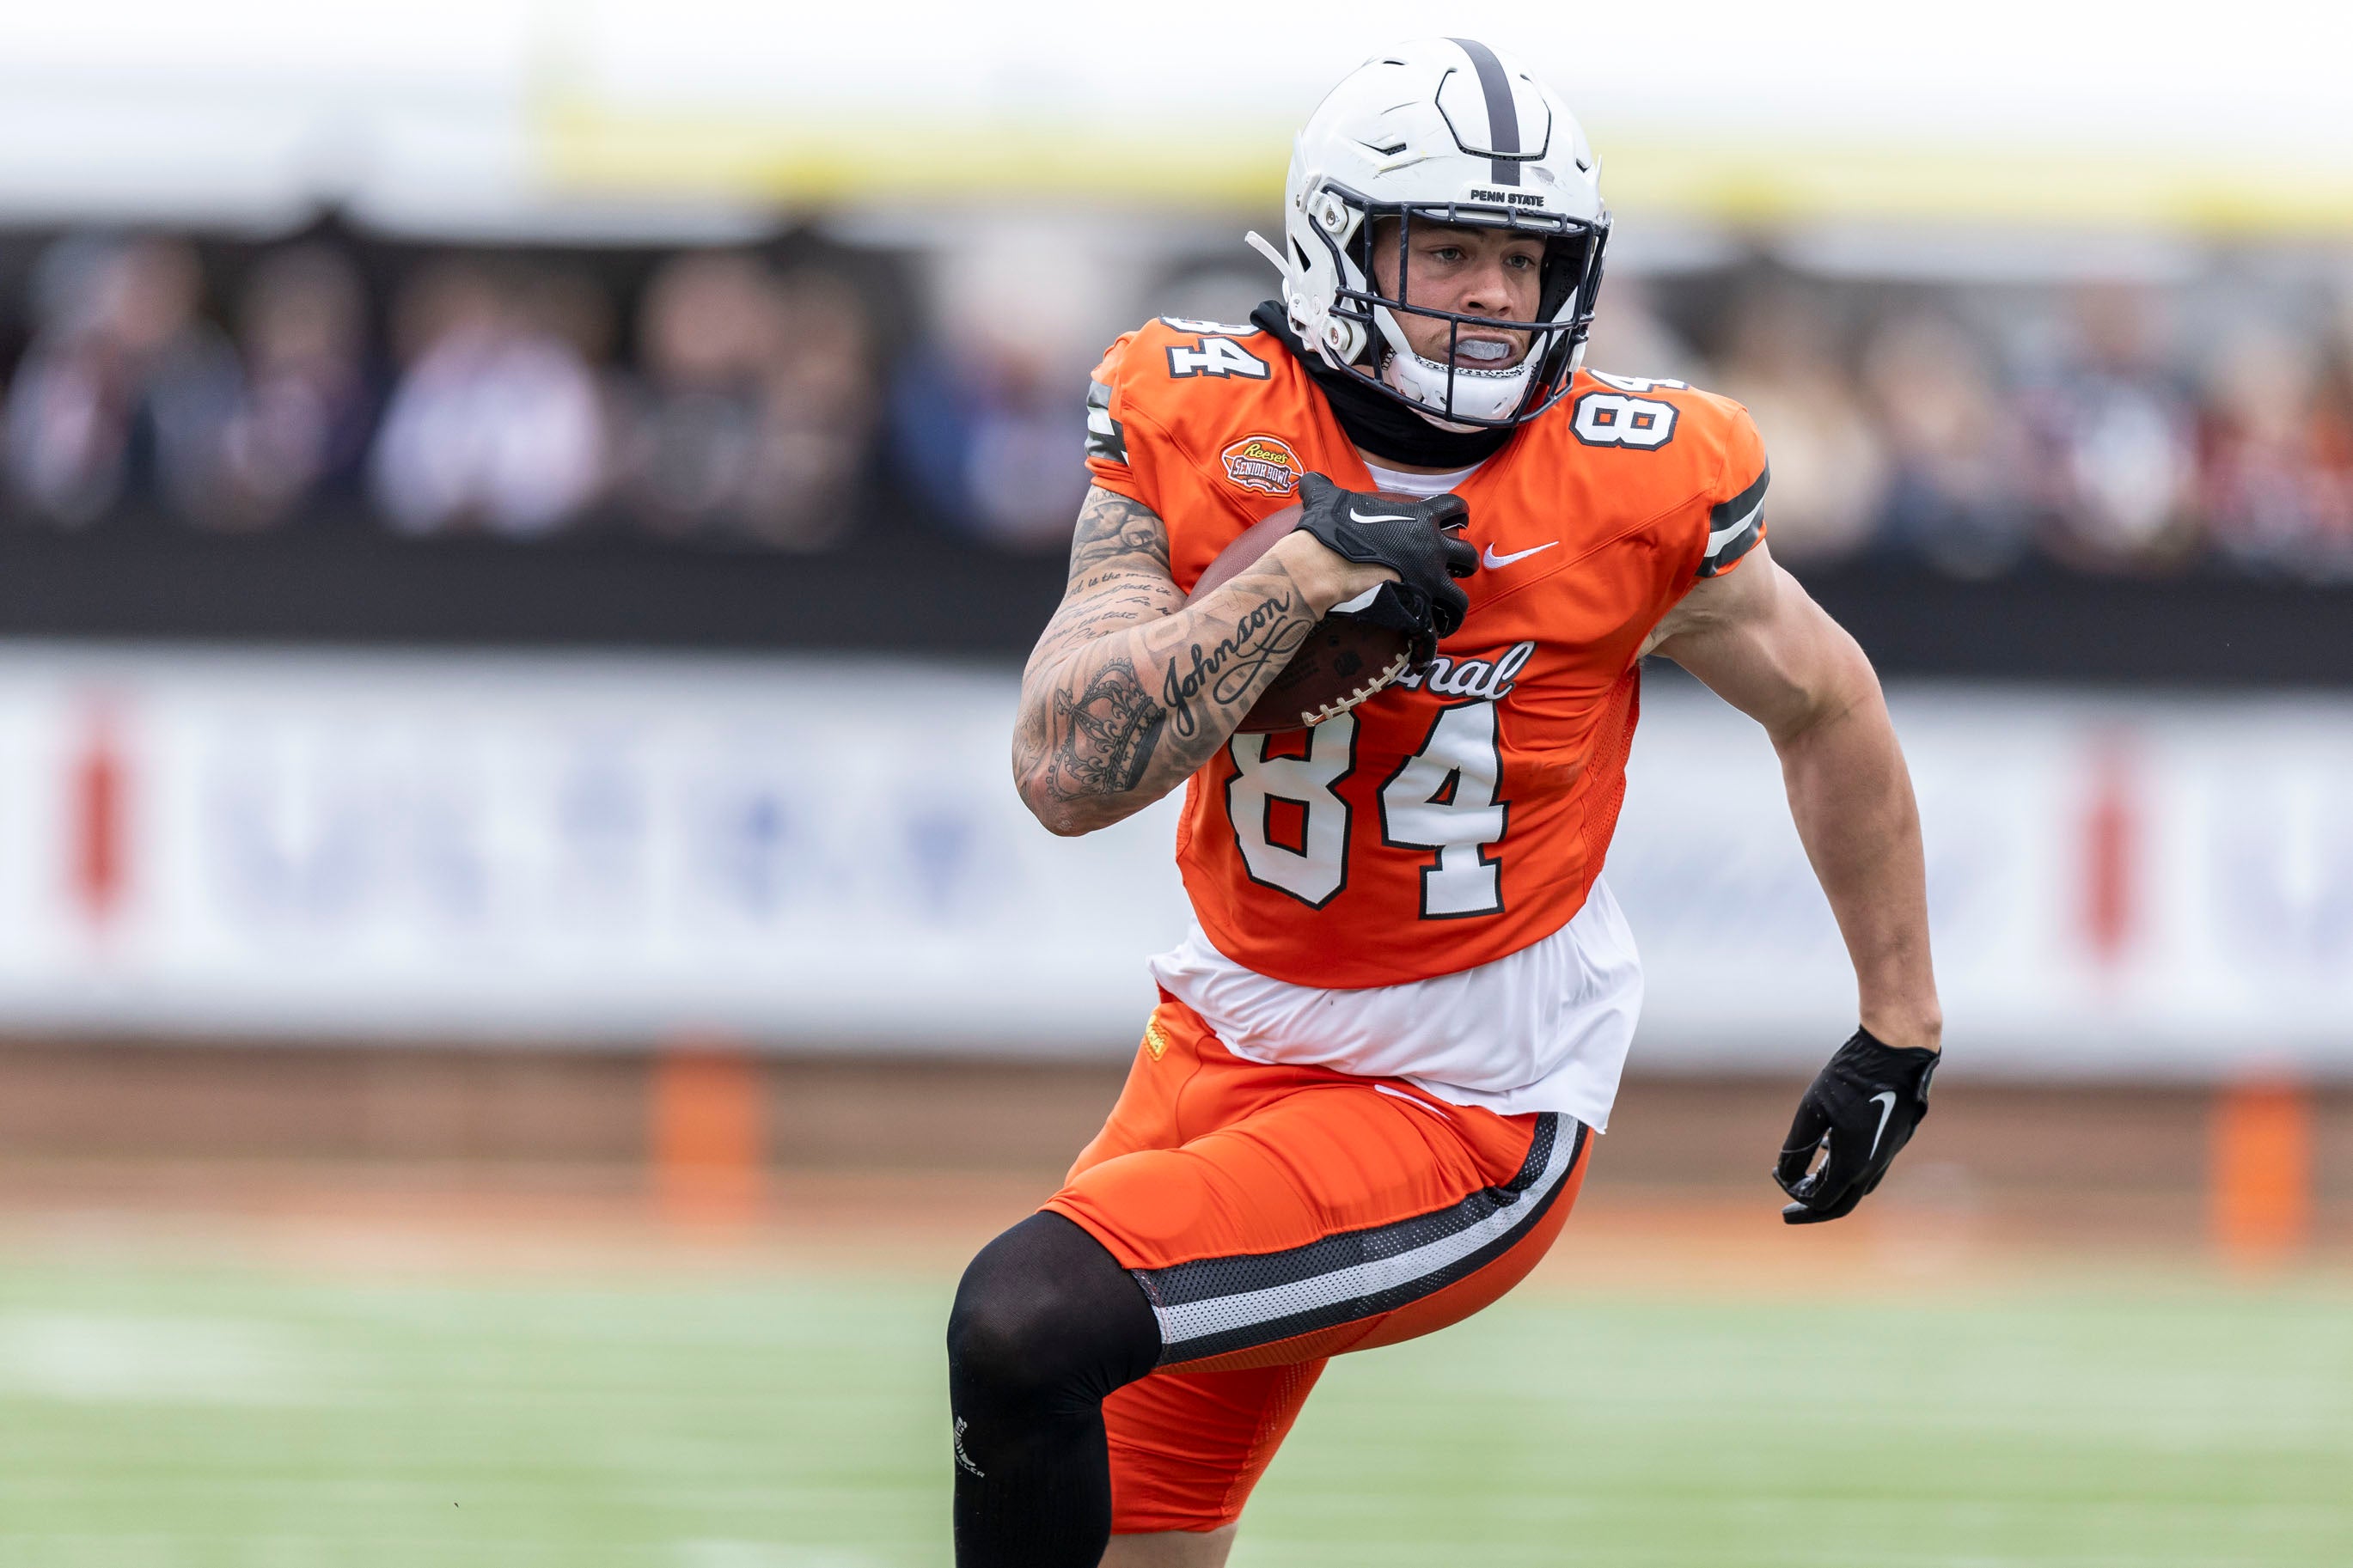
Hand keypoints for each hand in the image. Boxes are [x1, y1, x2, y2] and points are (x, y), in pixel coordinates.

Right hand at [1288, 473, 1476, 668]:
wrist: (1322, 567)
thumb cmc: (1328, 531)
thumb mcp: (1325, 498)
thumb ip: (1322, 486)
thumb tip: (1307, 480)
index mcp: (1419, 518)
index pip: (1456, 508)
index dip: (1459, 515)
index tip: (1458, 522)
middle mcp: (1431, 548)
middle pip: (1467, 555)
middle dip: (1462, 563)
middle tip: (1451, 569)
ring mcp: (1428, 580)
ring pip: (1459, 596)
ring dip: (1454, 603)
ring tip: (1445, 609)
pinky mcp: (1418, 606)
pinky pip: (1439, 625)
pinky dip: (1437, 631)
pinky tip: (1431, 633)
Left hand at [1773, 1027, 1938, 1223]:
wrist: (1897, 1052)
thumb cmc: (1852, 1077)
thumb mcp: (1813, 1109)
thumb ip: (1797, 1146)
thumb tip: (1783, 1173)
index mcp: (1854, 1164)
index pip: (1820, 1200)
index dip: (1794, 1194)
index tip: (1776, 1174)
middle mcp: (1874, 1166)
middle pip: (1841, 1204)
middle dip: (1812, 1211)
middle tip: (1787, 1215)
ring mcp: (1888, 1153)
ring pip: (1857, 1187)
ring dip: (1830, 1189)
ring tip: (1806, 1182)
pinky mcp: (1894, 1139)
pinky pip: (1868, 1167)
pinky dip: (1844, 1170)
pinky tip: (1828, 1150)